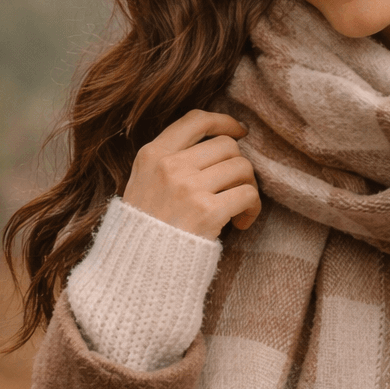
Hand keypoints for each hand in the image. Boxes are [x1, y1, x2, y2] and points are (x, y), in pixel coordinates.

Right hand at [123, 110, 260, 238]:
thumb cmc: (146, 230)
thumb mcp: (143, 183)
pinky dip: (252, 208)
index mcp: (152, 154)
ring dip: (248, 186)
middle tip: (235, 188)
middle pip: (227, 145)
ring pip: (242, 167)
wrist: (137, 269)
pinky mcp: (207, 212)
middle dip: (238, 165)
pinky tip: (241, 222)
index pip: (196, 119)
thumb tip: (220, 142)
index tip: (240, 132)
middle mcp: (169, 166)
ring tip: (238, 207)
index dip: (224, 121)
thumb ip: (170, 160)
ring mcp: (188, 188)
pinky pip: (248, 194)